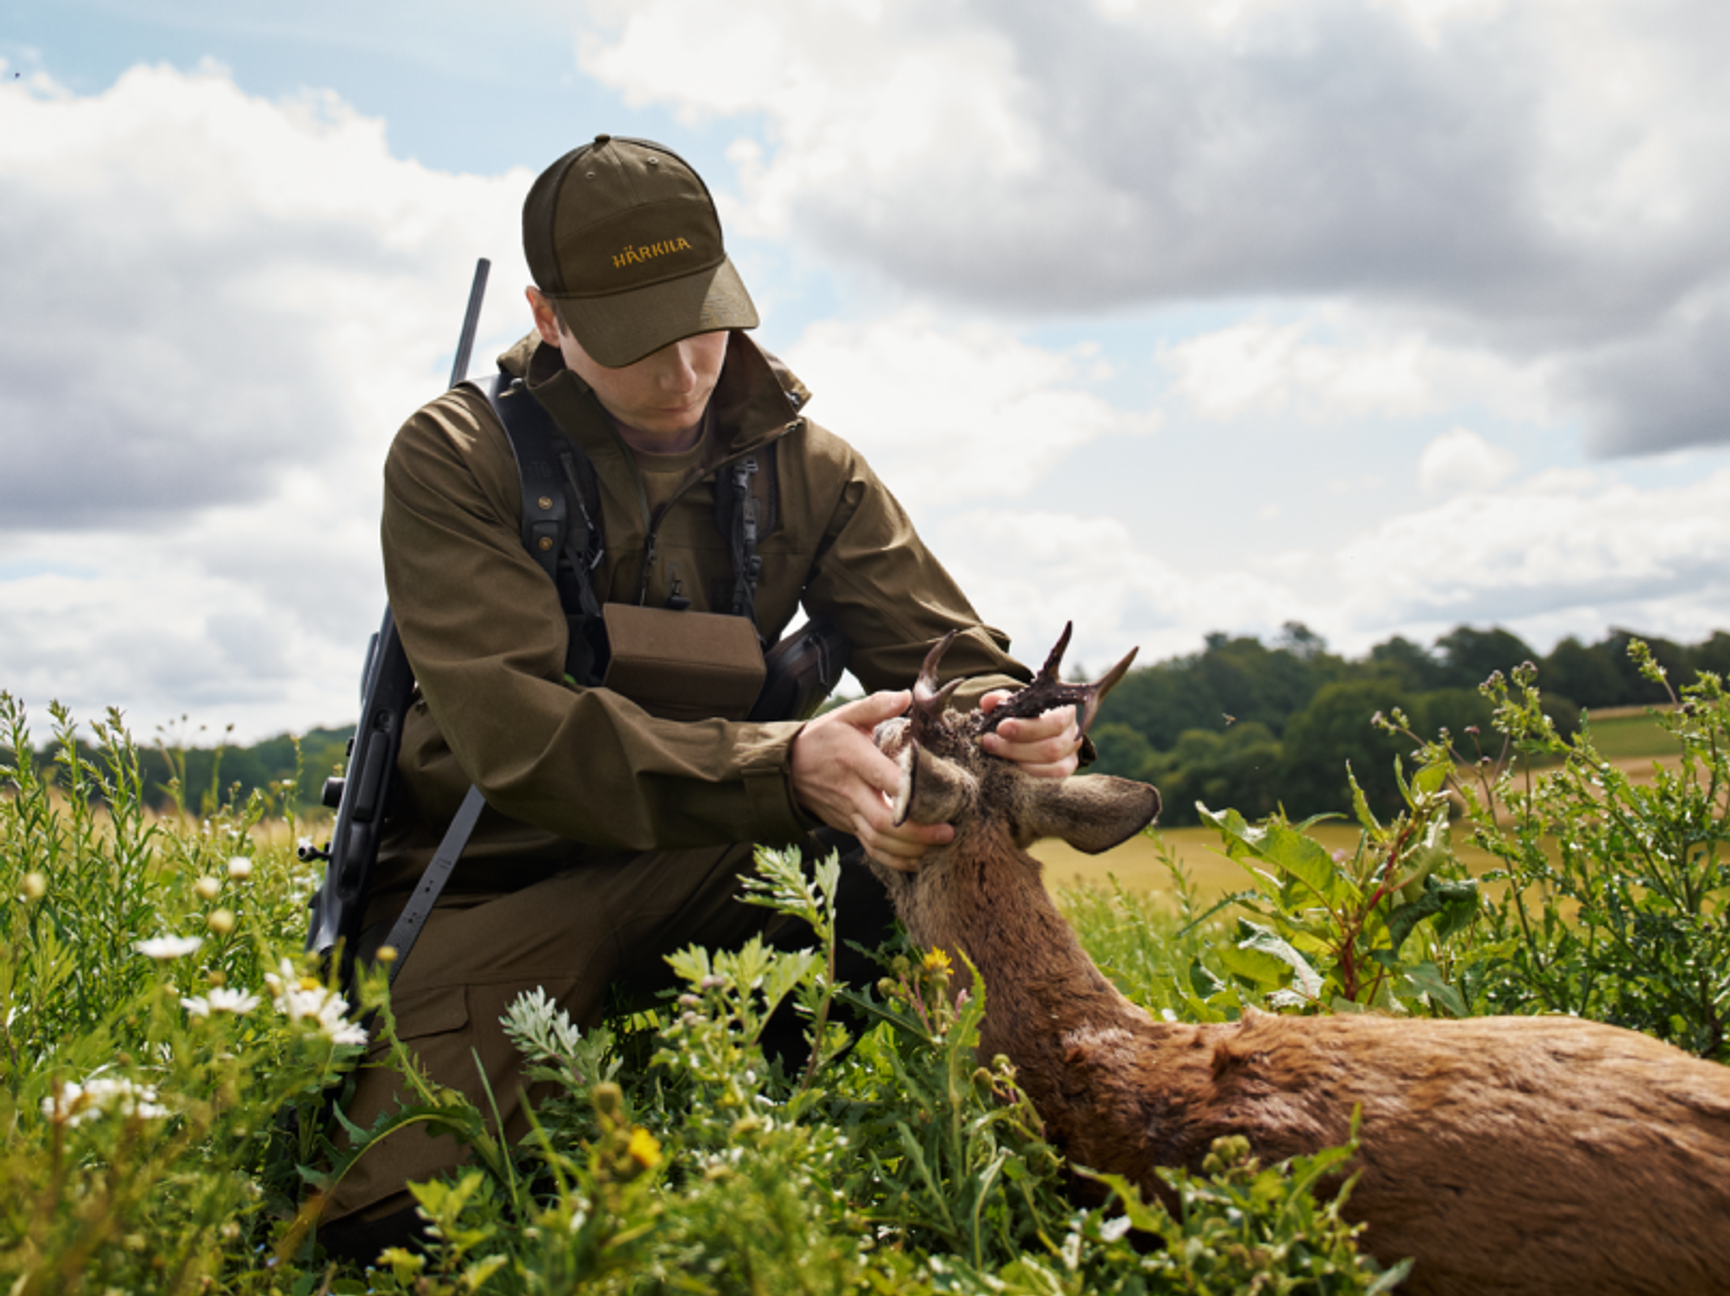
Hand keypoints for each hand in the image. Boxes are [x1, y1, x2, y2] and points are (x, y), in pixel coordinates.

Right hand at [790, 691, 954, 872]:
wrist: (789, 767)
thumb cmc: (824, 738)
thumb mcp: (847, 715)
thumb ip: (877, 705)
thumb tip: (908, 696)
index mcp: (854, 760)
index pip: (884, 780)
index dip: (910, 793)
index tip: (939, 795)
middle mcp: (851, 791)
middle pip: (884, 822)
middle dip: (919, 832)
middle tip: (948, 831)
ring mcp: (848, 813)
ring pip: (879, 841)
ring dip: (911, 849)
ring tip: (940, 844)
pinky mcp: (848, 826)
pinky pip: (871, 849)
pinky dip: (895, 859)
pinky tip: (917, 859)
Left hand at [978, 693, 1081, 778]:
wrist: (1032, 731)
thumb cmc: (1023, 715)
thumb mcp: (1012, 704)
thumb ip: (1000, 701)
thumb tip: (989, 702)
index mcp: (1065, 711)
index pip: (1054, 721)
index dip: (1026, 727)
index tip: (1000, 728)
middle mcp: (1072, 733)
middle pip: (1051, 747)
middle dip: (1016, 747)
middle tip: (990, 743)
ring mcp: (1071, 754)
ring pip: (1051, 764)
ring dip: (1019, 761)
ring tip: (995, 754)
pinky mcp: (1066, 769)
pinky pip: (1051, 777)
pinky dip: (1029, 773)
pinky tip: (1010, 766)